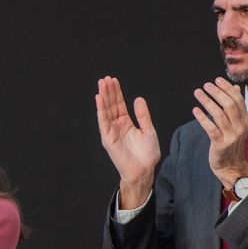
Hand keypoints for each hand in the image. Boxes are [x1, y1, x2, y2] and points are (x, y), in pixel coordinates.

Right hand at [95, 76, 160, 208]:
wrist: (144, 170)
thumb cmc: (147, 154)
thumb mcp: (148, 130)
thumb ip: (143, 115)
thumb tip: (138, 99)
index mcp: (126, 123)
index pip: (118, 104)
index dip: (116, 92)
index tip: (113, 80)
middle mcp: (116, 126)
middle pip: (110, 105)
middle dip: (108, 91)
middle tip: (105, 78)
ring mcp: (111, 131)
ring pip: (105, 111)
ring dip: (103, 97)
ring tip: (101, 84)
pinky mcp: (107, 138)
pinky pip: (103, 121)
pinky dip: (101, 110)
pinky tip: (99, 99)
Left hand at [191, 77, 247, 188]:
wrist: (231, 166)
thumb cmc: (231, 143)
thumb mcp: (237, 124)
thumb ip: (235, 107)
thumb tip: (234, 88)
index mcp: (245, 120)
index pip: (237, 99)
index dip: (227, 89)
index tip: (216, 80)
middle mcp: (240, 126)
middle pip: (229, 105)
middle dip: (217, 93)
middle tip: (205, 85)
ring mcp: (231, 135)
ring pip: (219, 114)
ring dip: (207, 102)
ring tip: (198, 93)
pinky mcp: (220, 144)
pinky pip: (210, 128)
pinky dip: (202, 118)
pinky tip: (195, 110)